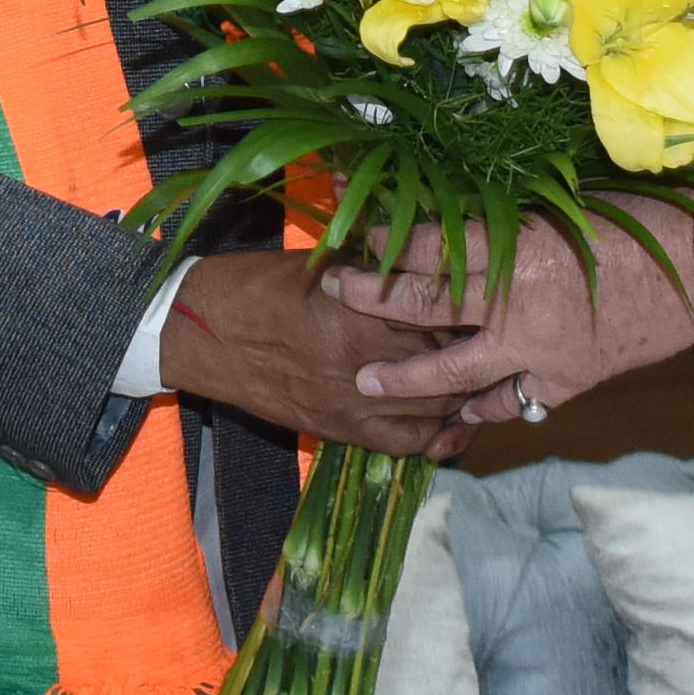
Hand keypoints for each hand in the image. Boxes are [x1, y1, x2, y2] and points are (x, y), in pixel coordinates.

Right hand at [156, 248, 458, 461]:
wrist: (207, 333)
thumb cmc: (265, 285)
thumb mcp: (329, 260)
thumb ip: (381, 265)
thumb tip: (430, 251)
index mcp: (366, 311)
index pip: (446, 316)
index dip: (470, 308)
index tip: (479, 298)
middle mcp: (369, 363)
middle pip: (452, 364)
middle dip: (474, 352)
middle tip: (486, 337)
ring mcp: (357, 404)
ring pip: (438, 408)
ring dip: (461, 392)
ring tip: (471, 374)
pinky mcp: (343, 431)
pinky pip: (408, 443)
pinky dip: (435, 434)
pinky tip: (445, 419)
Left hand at [327, 220, 693, 433]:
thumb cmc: (648, 215)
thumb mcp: (572, 200)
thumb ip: (516, 213)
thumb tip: (464, 200)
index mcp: (517, 247)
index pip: (427, 243)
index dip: (382, 235)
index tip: (351, 226)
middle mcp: (514, 305)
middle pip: (423, 304)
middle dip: (371, 298)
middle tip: (334, 290)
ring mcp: (537, 352)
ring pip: (452, 373)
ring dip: (406, 377)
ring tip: (366, 382)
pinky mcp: (565, 381)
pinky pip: (508, 404)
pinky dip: (480, 409)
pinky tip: (458, 413)